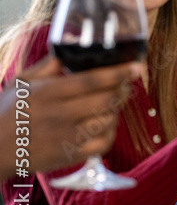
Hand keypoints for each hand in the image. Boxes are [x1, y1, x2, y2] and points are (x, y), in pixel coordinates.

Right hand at [0, 57, 140, 176]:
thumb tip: (71, 48)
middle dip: (122, 90)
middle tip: (125, 84)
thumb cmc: (7, 112)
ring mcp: (65, 138)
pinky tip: (105, 124)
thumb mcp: (21, 83)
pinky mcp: (69, 156)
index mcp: (47, 93)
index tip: (136, 67)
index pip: (91, 81)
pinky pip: (103, 144)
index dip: (118, 73)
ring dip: (116, 110)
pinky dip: (111, 133)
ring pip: (107, 122)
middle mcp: (58, 115)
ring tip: (113, 103)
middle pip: (105, 101)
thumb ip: (48, 66)